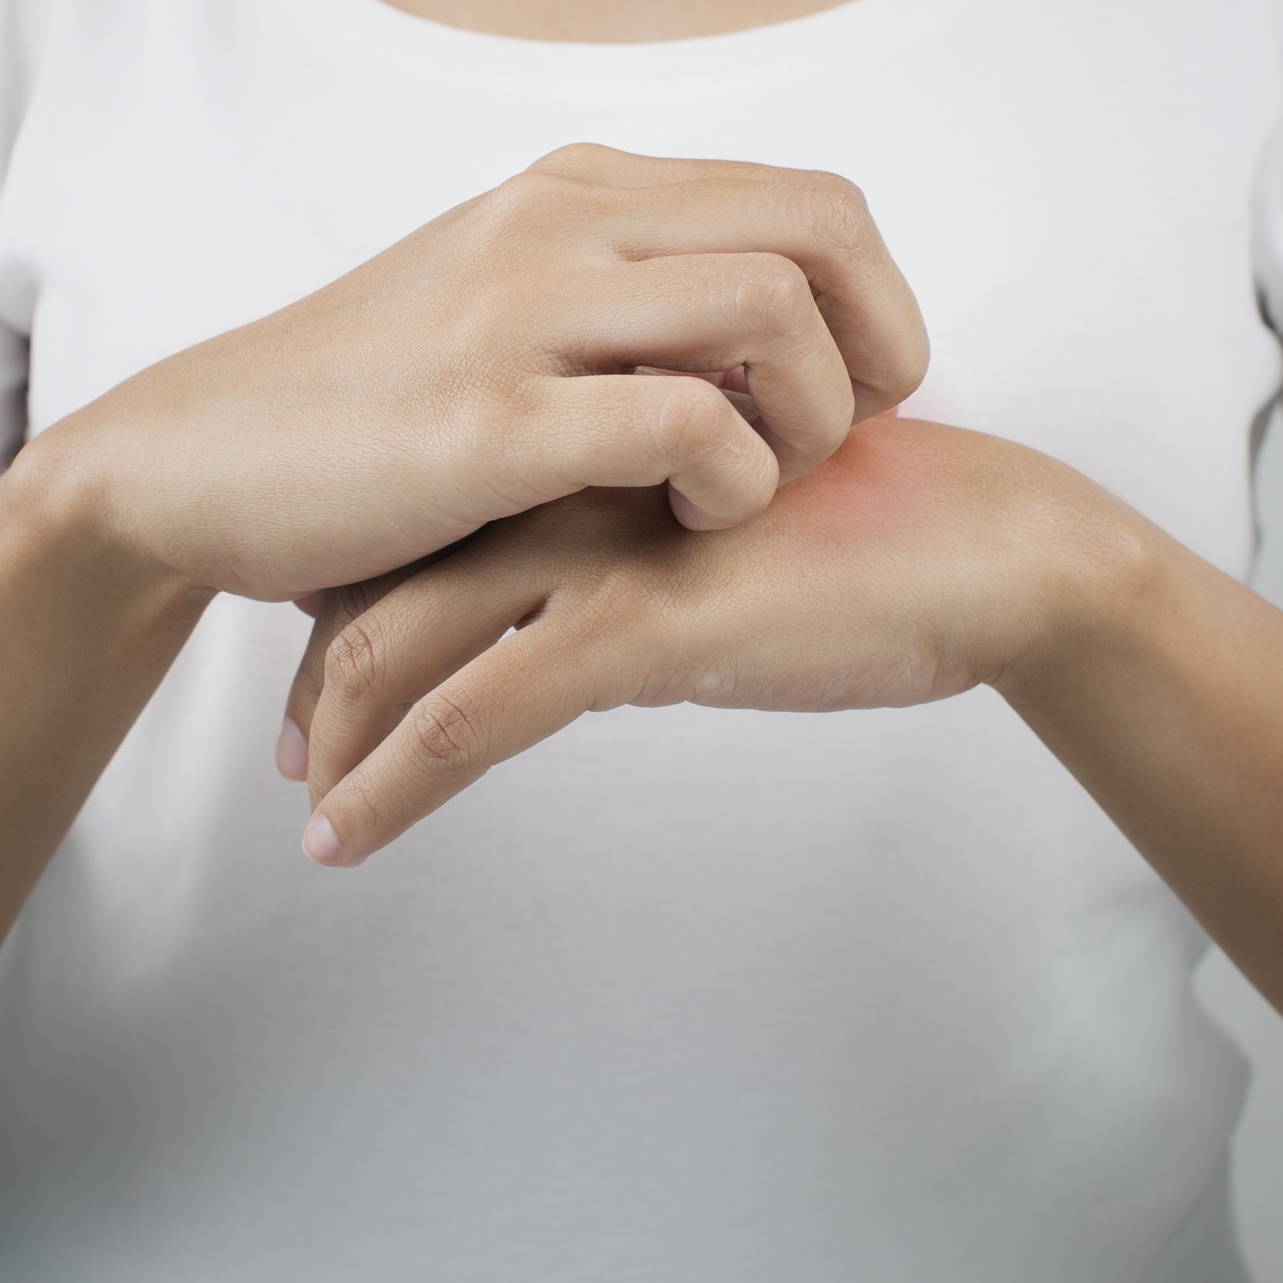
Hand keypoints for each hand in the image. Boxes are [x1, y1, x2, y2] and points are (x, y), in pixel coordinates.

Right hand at [27, 144, 928, 600]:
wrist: (189, 462)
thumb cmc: (361, 410)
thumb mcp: (500, 308)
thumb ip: (621, 298)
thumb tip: (773, 337)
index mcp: (577, 190)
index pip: (813, 199)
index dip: (877, 302)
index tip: (853, 397)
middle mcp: (560, 223)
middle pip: (822, 230)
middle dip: (878, 348)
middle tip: (844, 443)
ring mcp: (522, 313)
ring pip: (770, 309)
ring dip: (809, 420)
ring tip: (758, 490)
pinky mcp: (489, 422)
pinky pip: (684, 423)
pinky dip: (731, 483)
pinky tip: (690, 527)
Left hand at [279, 416, 1114, 864]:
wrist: (998, 548)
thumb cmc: (882, 545)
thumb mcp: (727, 547)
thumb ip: (638, 576)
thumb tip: (573, 648)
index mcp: (587, 441)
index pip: (422, 511)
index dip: (352, 588)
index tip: (315, 670)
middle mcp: (571, 479)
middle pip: (381, 567)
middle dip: (315, 669)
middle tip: (285, 751)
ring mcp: (600, 544)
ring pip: (400, 639)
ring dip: (333, 736)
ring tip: (307, 809)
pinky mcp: (642, 620)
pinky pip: (479, 709)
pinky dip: (392, 782)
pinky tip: (344, 841)